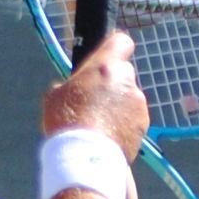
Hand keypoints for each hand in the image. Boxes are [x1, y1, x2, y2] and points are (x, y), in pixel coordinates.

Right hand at [45, 26, 148, 154]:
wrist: (85, 156)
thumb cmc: (67, 123)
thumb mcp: (55, 96)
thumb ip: (69, 84)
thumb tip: (70, 87)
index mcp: (105, 66)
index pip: (120, 42)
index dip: (114, 48)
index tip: (107, 57)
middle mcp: (126, 80)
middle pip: (122, 73)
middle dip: (112, 83)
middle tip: (94, 99)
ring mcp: (138, 103)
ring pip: (128, 97)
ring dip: (118, 105)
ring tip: (99, 123)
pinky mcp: (143, 124)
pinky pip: (133, 117)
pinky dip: (124, 122)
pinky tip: (108, 134)